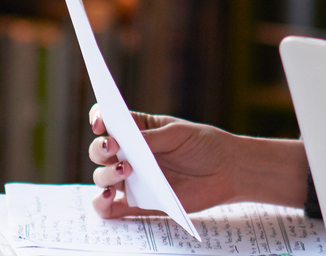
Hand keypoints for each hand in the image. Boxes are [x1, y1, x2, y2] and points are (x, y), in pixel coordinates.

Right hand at [87, 106, 307, 218]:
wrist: (227, 171)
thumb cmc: (203, 145)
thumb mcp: (178, 134)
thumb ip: (152, 138)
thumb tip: (125, 142)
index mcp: (137, 129)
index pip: (108, 121)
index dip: (98, 119)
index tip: (101, 122)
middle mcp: (129, 154)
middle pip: (100, 150)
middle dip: (100, 148)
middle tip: (114, 147)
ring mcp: (131, 179)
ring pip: (101, 177)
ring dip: (105, 174)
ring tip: (126, 170)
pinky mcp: (137, 203)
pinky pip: (109, 207)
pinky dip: (101, 203)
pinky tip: (108, 197)